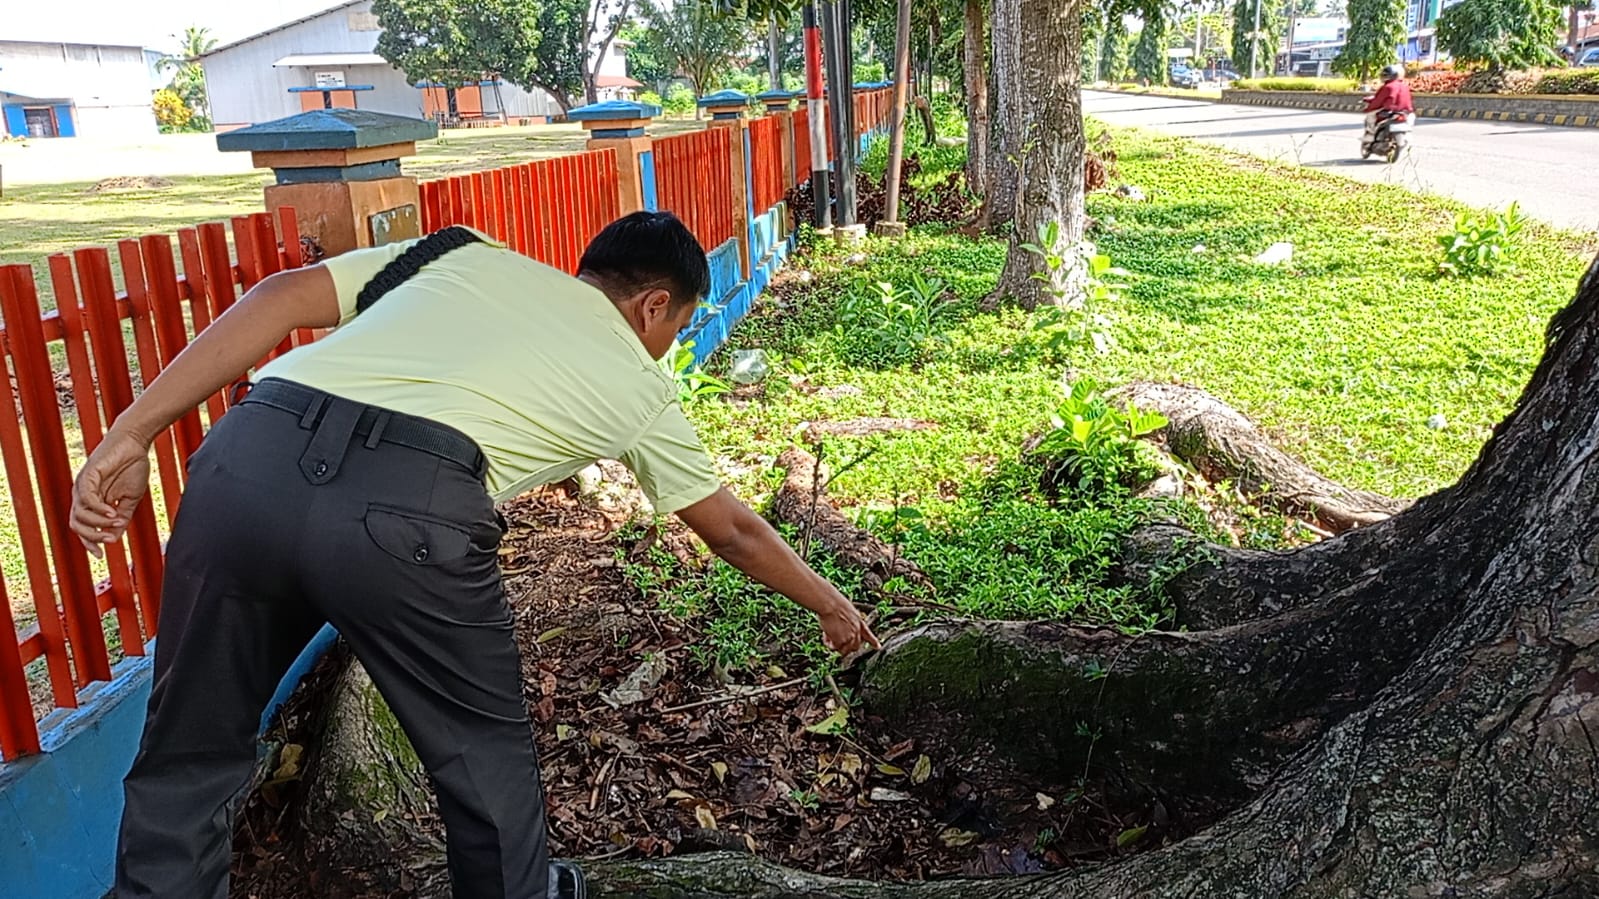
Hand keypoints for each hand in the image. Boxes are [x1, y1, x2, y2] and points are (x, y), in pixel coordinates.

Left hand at [70, 430, 151, 557]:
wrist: (135, 443)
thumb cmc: (132, 467)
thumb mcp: (130, 500)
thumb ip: (122, 518)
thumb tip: (114, 538)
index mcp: (92, 502)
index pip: (83, 528)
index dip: (89, 544)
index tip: (101, 555)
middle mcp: (83, 496)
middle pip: (77, 525)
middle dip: (92, 537)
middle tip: (111, 538)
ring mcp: (83, 486)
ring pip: (79, 515)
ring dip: (98, 524)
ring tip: (117, 522)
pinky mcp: (88, 476)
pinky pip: (87, 499)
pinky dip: (99, 509)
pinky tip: (113, 511)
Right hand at [817, 599, 881, 656]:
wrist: (831, 604)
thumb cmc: (835, 603)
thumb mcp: (847, 611)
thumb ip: (848, 622)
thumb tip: (840, 628)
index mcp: (859, 621)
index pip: (868, 634)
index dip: (873, 641)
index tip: (878, 646)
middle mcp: (856, 631)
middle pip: (855, 647)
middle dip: (846, 646)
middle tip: (835, 640)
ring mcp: (850, 637)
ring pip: (844, 650)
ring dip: (836, 645)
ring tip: (828, 635)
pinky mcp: (841, 641)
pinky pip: (834, 648)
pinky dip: (829, 643)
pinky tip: (825, 634)